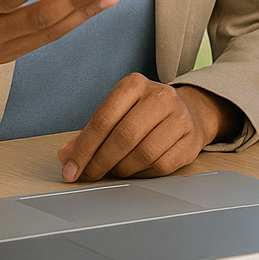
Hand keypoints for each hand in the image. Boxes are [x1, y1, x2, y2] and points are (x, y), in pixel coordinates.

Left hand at [57, 75, 240, 180]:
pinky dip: (142, 174)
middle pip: (123, 137)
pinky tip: (135, 170)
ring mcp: (180, 118)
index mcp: (135, 84)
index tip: (71, 168)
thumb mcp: (116, 112)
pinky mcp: (191, 140)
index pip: (103, 119)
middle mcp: (160, 97)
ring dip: (121, 170)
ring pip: (143, 154)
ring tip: (113, 171)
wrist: (190, 111)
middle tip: (88, 175)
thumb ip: (90, 133)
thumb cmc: (144, 114)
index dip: (84, 148)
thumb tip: (67, 155)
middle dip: (100, 162)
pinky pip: (160, 166)